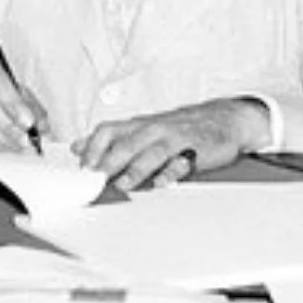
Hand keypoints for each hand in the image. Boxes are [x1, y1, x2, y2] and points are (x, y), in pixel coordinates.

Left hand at [75, 98, 269, 191]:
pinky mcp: (194, 151)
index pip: (109, 130)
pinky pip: (181, 162)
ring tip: (123, 183)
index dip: (92, 147)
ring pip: (151, 152)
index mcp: (139, 125)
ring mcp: (174, 139)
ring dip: (136, 168)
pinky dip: (171, 172)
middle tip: (94, 178)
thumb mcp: (143, 128)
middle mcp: (153, 130)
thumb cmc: (178, 127)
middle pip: (126, 143)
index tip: (81, 167)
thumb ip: (113, 138)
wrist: (223, 119)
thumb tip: (79, 147)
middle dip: (108, 161)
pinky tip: (162, 182)